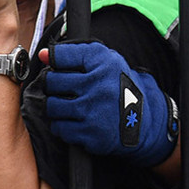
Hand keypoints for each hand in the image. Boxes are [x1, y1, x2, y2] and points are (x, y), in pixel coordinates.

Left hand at [43, 42, 177, 166]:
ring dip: (55, 107)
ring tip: (69, 106)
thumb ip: (74, 54)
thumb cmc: (118, 88)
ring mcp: (94, 112)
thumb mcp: (106, 62)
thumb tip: (43, 55)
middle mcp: (99, 87)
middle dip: (53, 85)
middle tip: (64, 89)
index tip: (56, 65)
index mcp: (104, 63)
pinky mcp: (91, 134)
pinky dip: (62, 125)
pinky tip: (74, 121)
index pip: (61, 55)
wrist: (145, 122)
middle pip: (52, 82)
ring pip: (51, 106)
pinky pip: (59, 128)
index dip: (54, 60)